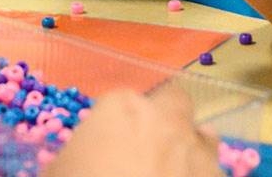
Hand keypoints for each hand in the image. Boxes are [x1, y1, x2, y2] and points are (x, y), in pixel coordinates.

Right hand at [44, 86, 217, 176]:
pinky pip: (213, 172)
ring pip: (202, 136)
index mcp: (121, 109)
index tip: (104, 147)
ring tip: (170, 173)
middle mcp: (166, 121)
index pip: (117, 103)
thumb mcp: (58, 172)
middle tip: (144, 149)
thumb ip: (75, 158)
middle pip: (171, 102)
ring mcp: (198, 152)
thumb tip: (82, 162)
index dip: (111, 126)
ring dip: (188, 149)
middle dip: (162, 119)